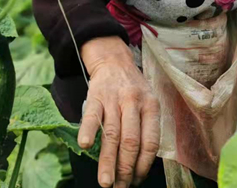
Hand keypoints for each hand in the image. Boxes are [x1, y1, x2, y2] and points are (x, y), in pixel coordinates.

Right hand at [78, 36, 160, 187]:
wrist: (113, 60)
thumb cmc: (132, 88)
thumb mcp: (147, 103)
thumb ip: (146, 128)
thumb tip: (140, 165)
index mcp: (151, 106)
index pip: (150, 142)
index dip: (143, 166)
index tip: (136, 181)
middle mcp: (134, 102)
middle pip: (130, 142)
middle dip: (125, 170)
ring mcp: (114, 99)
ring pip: (112, 134)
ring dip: (107, 162)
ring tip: (105, 182)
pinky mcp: (96, 95)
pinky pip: (92, 115)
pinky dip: (88, 131)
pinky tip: (85, 147)